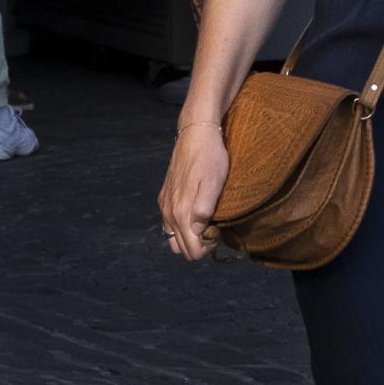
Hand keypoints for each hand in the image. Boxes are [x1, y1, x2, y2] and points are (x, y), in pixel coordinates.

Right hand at [159, 120, 230, 261]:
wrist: (195, 133)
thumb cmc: (210, 158)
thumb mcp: (214, 182)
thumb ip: (204, 208)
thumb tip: (199, 230)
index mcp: (181, 212)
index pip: (192, 251)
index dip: (208, 248)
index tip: (219, 233)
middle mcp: (169, 213)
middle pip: (182, 248)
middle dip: (199, 245)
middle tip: (215, 227)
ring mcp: (165, 205)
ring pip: (174, 238)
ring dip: (190, 237)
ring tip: (206, 221)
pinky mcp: (164, 197)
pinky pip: (169, 224)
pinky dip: (182, 226)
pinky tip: (195, 211)